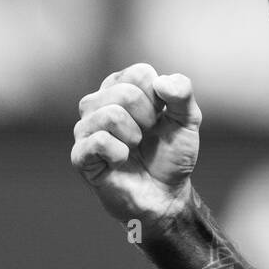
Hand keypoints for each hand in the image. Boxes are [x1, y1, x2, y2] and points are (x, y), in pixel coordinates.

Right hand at [70, 62, 200, 230]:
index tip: (161, 117)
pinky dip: (119, 153)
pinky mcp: (80, 156)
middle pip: (126, 93)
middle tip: (147, 137)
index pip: (139, 74)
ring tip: (134, 148)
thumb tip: (161, 82)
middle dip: (149, 119)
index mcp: (121, 87)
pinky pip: (98, 142)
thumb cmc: (172, 154)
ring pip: (110, 115)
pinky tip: (121, 161)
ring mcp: (86, 129)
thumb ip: (182, 94)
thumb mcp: (188, 120)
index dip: (159, 99)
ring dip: (134, 136)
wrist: (166, 195)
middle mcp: (99, 104)